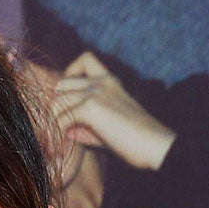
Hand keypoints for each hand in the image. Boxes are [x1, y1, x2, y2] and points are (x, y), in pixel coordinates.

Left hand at [54, 52, 176, 170]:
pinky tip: (62, 148)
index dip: (70, 74)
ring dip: (53, 124)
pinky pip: (61, 118)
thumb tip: (61, 129)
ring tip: (53, 144)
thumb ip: (83, 126)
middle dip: (54, 106)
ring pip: (57, 102)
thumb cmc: (134, 141)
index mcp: (109, 81)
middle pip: (61, 83)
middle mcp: (102, 81)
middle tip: (56, 128)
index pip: (84, 59)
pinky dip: (58, 134)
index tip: (69, 97)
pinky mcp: (92, 107)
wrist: (155, 146)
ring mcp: (96, 92)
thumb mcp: (105, 129)